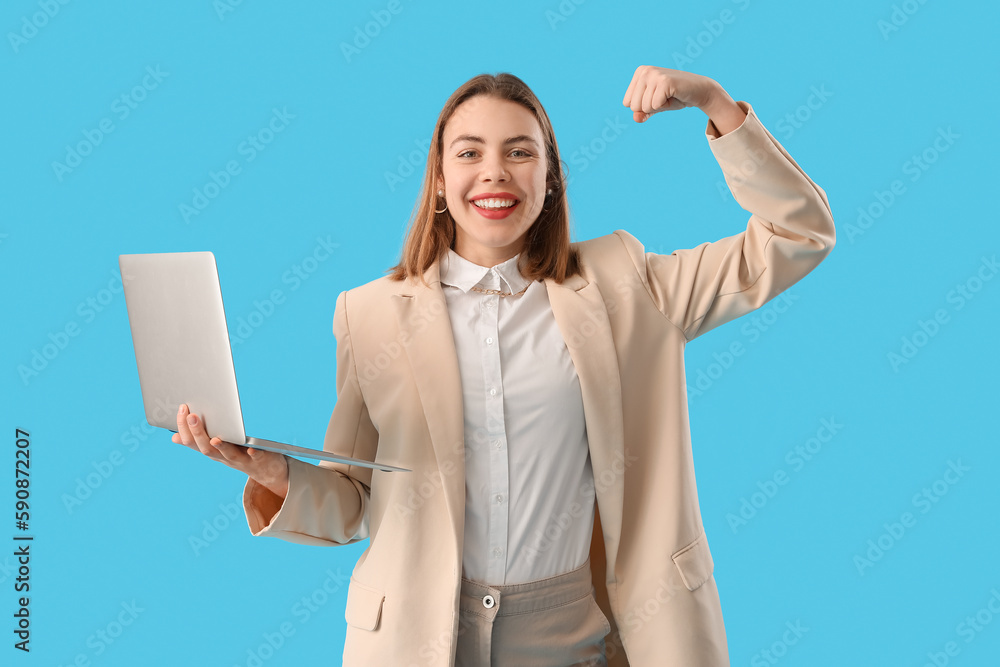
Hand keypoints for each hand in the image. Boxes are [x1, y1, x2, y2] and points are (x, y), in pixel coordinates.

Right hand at [173, 403, 288, 497]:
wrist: (267, 473)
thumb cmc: (239, 455)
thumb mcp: (217, 450)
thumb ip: (199, 442)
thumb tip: (174, 437)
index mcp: (213, 452)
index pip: (193, 442)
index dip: (185, 428)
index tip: (182, 409)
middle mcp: (224, 457)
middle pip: (207, 449)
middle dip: (198, 433)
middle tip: (193, 416)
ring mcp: (241, 460)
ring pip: (228, 454)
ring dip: (222, 446)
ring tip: (215, 438)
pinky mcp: (259, 459)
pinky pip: (255, 457)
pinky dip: (253, 453)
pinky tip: (251, 448)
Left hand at [622, 66, 719, 122]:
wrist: (698, 90)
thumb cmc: (674, 97)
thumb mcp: (654, 106)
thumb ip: (642, 113)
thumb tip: (635, 118)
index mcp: (639, 73)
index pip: (627, 103)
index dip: (643, 106)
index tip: (657, 97)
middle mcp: (645, 71)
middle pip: (634, 106)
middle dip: (650, 108)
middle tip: (664, 98)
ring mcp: (654, 74)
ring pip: (644, 107)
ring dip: (659, 107)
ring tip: (669, 96)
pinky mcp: (664, 82)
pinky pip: (655, 106)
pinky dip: (665, 106)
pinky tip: (674, 95)